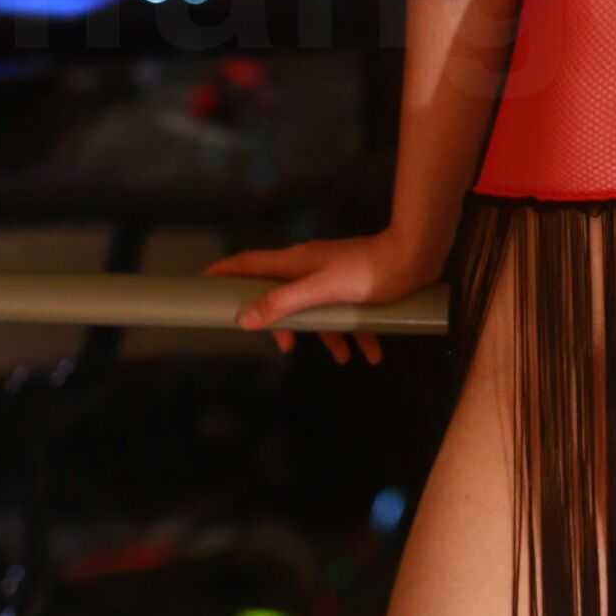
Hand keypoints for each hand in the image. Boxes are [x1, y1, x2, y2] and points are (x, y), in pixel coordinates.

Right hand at [200, 227, 439, 367]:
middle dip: (284, 324)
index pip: (247, 263)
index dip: (223, 273)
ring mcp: (332, 275)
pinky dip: (356, 334)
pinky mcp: (354, 284)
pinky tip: (371, 353)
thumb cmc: (366, 272)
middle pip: (280, 295)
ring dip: (331, 336)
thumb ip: (283, 304)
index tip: (202, 284)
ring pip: (318, 310)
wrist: (414, 257)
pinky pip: (346, 312)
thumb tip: (245, 318)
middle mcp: (308, 267)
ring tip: (345, 358)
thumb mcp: (320, 291)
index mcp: (293, 263)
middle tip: (286, 348)